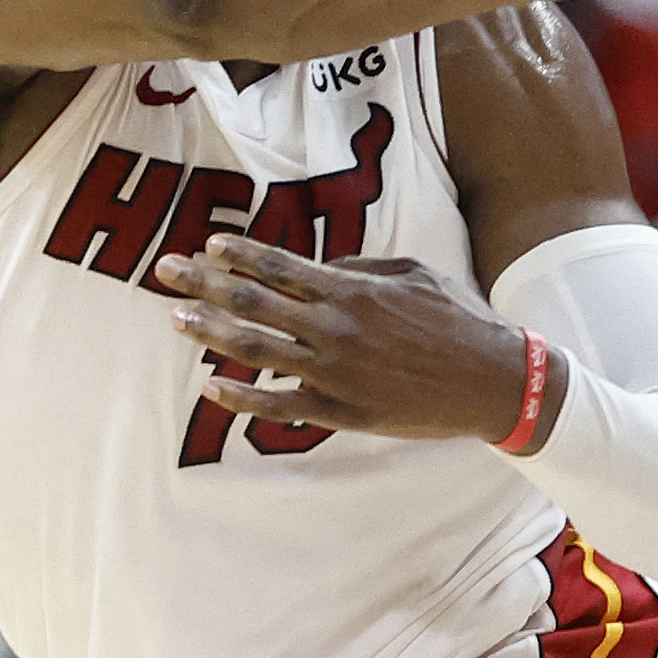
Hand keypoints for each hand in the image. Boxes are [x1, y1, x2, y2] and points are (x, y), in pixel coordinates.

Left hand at [155, 238, 533, 438]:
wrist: (493, 381)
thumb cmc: (459, 321)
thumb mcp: (414, 273)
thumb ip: (361, 267)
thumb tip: (321, 267)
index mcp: (350, 289)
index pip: (279, 266)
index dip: (238, 255)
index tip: (206, 246)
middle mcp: (333, 327)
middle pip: (252, 302)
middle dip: (202, 283)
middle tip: (164, 271)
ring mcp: (333, 372)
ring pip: (256, 350)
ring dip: (210, 332)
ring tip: (175, 319)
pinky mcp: (342, 411)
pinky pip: (280, 405)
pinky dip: (242, 397)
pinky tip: (210, 387)